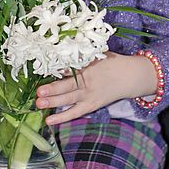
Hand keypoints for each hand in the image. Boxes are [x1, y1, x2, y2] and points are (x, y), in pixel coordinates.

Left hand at [35, 52, 157, 124]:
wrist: (130, 76)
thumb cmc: (111, 62)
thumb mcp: (96, 53)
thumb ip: (81, 54)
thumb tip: (61, 48)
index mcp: (87, 65)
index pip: (68, 67)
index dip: (54, 69)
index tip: (42, 69)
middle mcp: (86, 80)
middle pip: (67, 85)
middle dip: (52, 89)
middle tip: (38, 92)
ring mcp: (88, 95)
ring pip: (68, 99)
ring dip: (53, 102)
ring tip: (39, 103)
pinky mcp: (91, 105)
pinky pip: (75, 113)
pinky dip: (62, 117)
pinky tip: (49, 120)